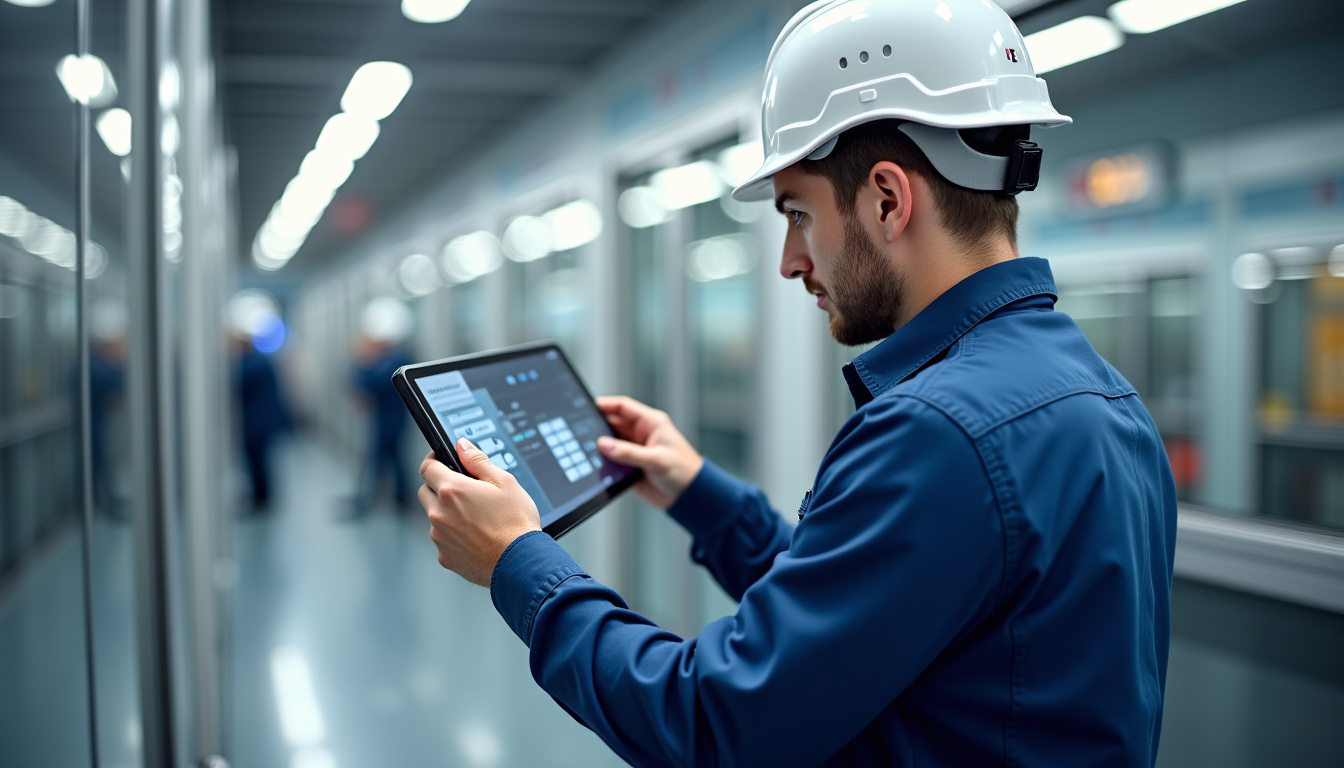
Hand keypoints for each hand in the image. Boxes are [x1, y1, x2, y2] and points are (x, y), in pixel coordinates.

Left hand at [418, 439, 541, 586]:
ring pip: (434, 517)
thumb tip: (462, 446)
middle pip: (425, 492)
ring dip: (447, 513)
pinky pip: (443, 540)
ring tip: (476, 518)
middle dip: (438, 487)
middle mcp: (439, 513)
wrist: (520, 563)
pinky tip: (476, 537)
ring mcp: (440, 537)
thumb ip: (477, 461)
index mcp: (452, 490)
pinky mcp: (445, 557)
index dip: (433, 461)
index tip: (440, 460)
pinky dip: (454, 536)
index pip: (427, 468)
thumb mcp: (504, 482)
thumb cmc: (516, 523)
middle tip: (463, 490)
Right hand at [596, 396, 703, 509]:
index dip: (605, 405)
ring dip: (599, 446)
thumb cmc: (684, 472)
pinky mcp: (630, 465)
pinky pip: (611, 460)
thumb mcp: (657, 460)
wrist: (689, 497)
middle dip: (597, 427)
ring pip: (609, 442)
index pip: (623, 407)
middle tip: (581, 432)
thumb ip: (629, 452)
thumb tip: (604, 444)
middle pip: (612, 424)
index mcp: (651, 423)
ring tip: (585, 450)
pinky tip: (595, 465)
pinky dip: (603, 462)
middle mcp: (641, 434)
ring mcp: (634, 449)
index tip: (588, 407)